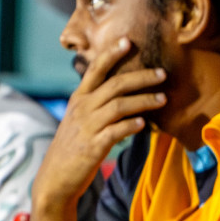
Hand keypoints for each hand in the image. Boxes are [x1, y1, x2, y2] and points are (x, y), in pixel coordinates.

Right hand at [33, 37, 165, 211]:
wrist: (56, 179)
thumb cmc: (73, 148)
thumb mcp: (80, 121)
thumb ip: (97, 105)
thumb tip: (122, 94)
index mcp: (79, 99)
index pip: (95, 70)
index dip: (111, 54)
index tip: (128, 41)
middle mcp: (82, 108)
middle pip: (114, 85)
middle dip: (140, 77)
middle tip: (162, 73)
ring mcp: (88, 127)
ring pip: (118, 106)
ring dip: (143, 100)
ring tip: (163, 99)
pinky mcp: (93, 146)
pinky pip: (115, 131)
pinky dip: (130, 125)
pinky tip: (144, 123)